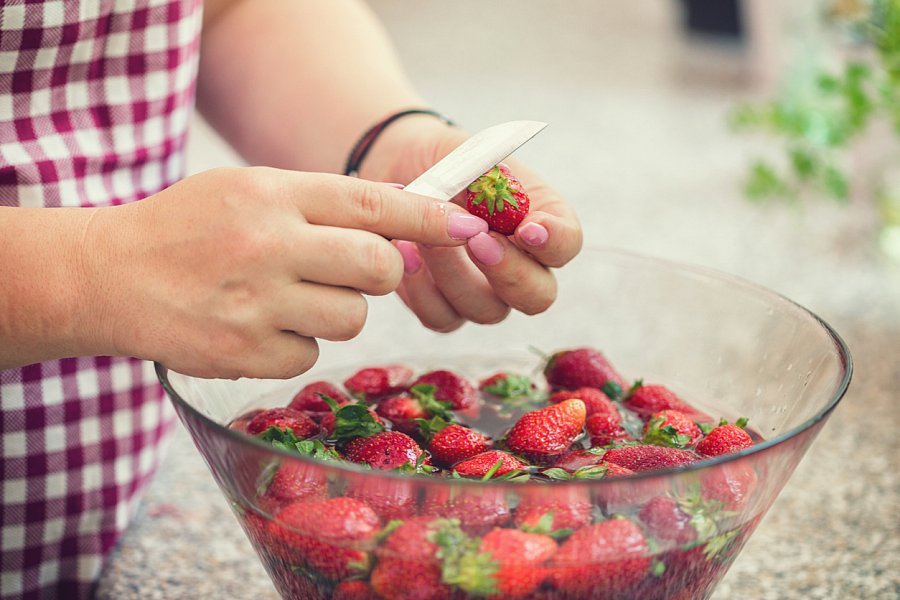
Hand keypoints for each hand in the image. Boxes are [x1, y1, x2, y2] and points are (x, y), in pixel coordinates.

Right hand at [80, 167, 481, 378]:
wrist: (107, 276)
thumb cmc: (188, 227)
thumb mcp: (248, 190)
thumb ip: (320, 205)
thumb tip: (402, 229)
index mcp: (272, 194)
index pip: (373, 204)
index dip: (429, 219)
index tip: (468, 226)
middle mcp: (268, 247)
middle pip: (379, 268)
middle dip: (381, 272)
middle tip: (352, 269)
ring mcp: (256, 306)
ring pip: (352, 319)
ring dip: (335, 311)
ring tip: (287, 297)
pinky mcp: (243, 356)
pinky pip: (311, 357)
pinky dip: (296, 345)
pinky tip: (257, 327)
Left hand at [359, 117, 582, 331]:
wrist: (404, 171)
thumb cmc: (449, 162)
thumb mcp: (475, 159)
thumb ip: (499, 182)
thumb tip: (517, 213)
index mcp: (541, 225)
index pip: (566, 245)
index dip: (553, 243)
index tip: (528, 229)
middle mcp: (522, 267)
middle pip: (538, 296)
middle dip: (508, 272)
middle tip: (477, 239)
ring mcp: (485, 293)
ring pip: (488, 311)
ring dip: (454, 272)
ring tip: (424, 234)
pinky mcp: (444, 306)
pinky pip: (442, 317)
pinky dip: (420, 289)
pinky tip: (405, 252)